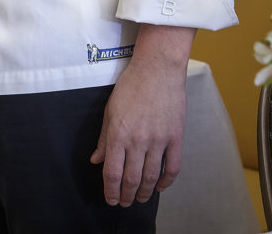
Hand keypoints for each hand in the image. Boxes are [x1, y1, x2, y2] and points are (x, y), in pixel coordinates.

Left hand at [90, 24, 193, 206]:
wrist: (158, 69)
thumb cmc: (131, 85)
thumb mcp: (110, 109)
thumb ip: (104, 138)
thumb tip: (96, 160)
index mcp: (118, 134)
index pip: (112, 173)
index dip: (110, 191)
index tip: (110, 199)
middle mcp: (138, 141)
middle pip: (131, 179)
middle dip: (126, 196)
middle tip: (124, 202)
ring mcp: (159, 140)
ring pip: (151, 177)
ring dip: (144, 192)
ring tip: (139, 198)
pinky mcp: (176, 137)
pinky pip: (173, 168)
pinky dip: (166, 182)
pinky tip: (159, 186)